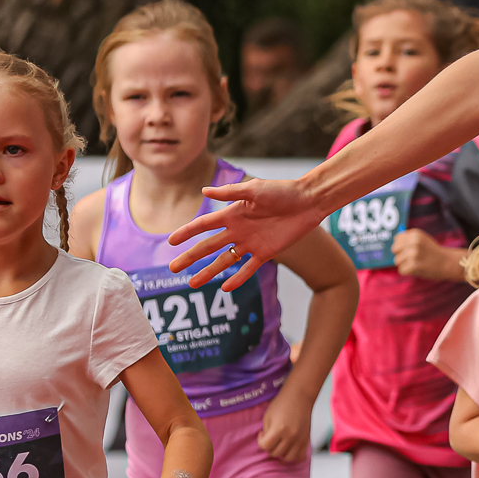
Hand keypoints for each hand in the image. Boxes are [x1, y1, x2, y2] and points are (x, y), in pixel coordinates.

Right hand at [169, 176, 326, 290]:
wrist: (308, 201)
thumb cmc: (282, 190)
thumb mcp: (254, 189)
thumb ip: (230, 192)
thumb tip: (204, 191)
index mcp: (232, 213)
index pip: (203, 225)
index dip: (187, 233)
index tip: (170, 242)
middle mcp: (237, 230)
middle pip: (208, 247)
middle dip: (190, 258)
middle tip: (173, 269)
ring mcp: (250, 243)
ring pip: (224, 261)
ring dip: (209, 272)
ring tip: (193, 284)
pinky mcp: (266, 252)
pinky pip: (249, 268)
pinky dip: (238, 278)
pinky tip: (224, 288)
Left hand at [256, 385, 314, 463]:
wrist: (299, 396)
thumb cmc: (282, 404)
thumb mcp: (268, 416)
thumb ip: (267, 431)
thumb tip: (267, 443)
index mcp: (279, 429)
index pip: (265, 446)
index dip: (260, 441)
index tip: (262, 434)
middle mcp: (290, 436)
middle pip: (275, 453)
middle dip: (270, 447)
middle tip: (271, 438)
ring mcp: (299, 439)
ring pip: (287, 458)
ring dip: (281, 453)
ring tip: (280, 445)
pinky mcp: (306, 440)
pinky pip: (300, 456)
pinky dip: (294, 456)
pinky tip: (290, 449)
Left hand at [390, 228, 463, 280]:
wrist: (447, 263)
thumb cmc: (433, 252)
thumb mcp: (422, 240)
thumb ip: (408, 240)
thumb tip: (393, 247)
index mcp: (415, 234)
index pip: (397, 239)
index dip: (402, 246)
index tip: (411, 250)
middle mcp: (413, 242)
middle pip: (395, 250)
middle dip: (401, 255)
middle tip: (413, 258)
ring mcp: (414, 254)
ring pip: (397, 261)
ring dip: (405, 264)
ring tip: (417, 263)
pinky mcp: (414, 265)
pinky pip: (401, 270)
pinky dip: (408, 272)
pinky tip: (418, 269)